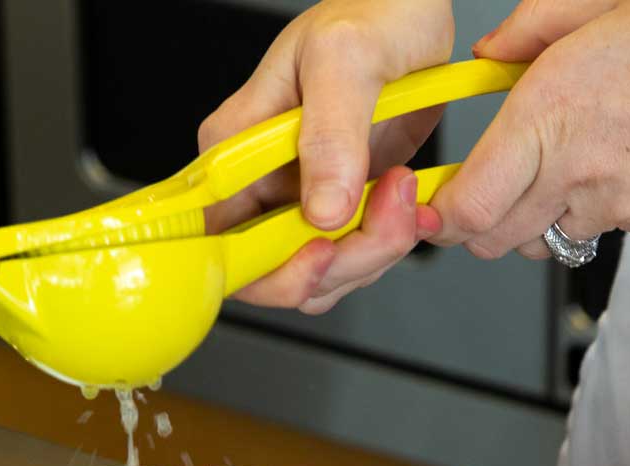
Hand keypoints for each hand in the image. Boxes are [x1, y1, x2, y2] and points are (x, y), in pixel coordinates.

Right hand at [199, 0, 453, 312]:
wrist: (411, 10)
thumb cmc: (370, 14)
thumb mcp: (345, 59)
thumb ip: (330, 134)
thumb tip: (320, 211)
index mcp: (234, 147)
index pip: (218, 239)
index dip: (263, 267)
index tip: (318, 251)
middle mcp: (259, 181)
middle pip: (270, 272)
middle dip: (334, 266)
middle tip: (383, 220)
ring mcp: (300, 199)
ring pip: (318, 275)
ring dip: (370, 253)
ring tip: (402, 193)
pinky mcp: (339, 207)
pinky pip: (351, 259)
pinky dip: (384, 245)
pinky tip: (405, 201)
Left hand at [431, 0, 629, 258]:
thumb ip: (535, 29)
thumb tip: (491, 56)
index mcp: (552, 110)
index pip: (467, 206)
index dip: (445, 210)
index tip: (441, 195)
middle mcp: (579, 170)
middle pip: (495, 239)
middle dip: (485, 217)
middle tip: (498, 178)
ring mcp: (623, 208)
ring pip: (550, 234)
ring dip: (548, 208)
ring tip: (584, 152)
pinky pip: (610, 226)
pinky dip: (608, 201)